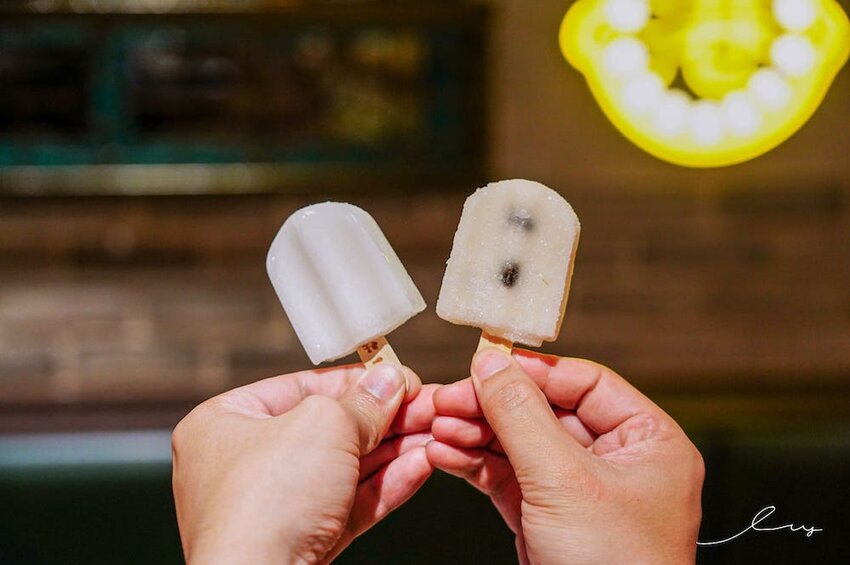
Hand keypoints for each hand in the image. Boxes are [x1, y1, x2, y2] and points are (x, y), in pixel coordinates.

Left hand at [172, 362, 436, 563]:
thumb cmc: (262, 507)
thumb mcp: (323, 426)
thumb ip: (362, 402)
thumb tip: (388, 382)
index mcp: (226, 422)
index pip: (304, 387)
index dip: (358, 381)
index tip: (397, 377)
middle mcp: (244, 463)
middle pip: (331, 428)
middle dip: (386, 419)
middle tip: (427, 406)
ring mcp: (274, 507)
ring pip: (346, 469)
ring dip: (395, 451)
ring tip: (435, 433)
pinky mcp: (301, 541)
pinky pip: (349, 504)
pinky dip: (386, 485)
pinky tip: (420, 466)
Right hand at [427, 349, 703, 564]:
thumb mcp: (565, 481)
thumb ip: (522, 415)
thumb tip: (492, 363)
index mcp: (647, 444)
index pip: (585, 383)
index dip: (533, 371)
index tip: (486, 363)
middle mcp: (617, 463)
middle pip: (545, 412)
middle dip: (492, 407)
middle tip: (450, 399)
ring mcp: (580, 492)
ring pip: (520, 445)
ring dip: (476, 434)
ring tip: (438, 428)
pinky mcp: (548, 519)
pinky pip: (507, 477)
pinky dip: (475, 465)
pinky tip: (445, 454)